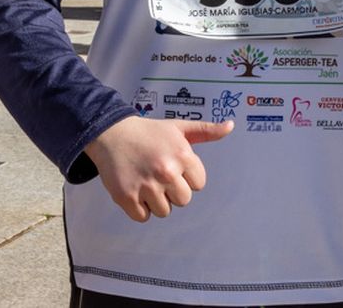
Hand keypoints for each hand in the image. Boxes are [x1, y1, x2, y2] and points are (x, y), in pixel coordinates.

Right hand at [83, 116, 231, 221]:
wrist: (111, 133)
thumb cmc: (148, 132)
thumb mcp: (178, 127)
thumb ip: (206, 131)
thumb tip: (231, 126)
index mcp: (183, 155)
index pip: (198, 184)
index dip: (186, 176)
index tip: (172, 165)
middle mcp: (167, 171)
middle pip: (183, 201)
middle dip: (172, 190)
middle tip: (157, 173)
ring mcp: (146, 186)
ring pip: (164, 211)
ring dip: (156, 200)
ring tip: (145, 179)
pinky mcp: (127, 197)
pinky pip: (143, 217)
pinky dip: (139, 208)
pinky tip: (134, 188)